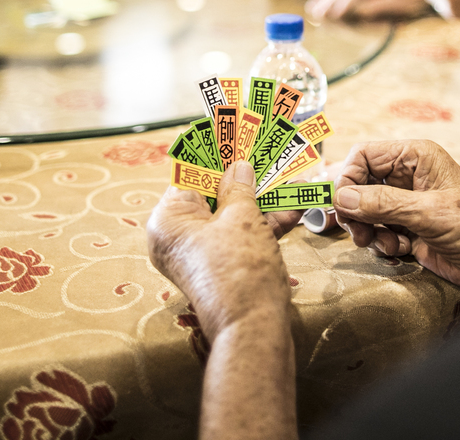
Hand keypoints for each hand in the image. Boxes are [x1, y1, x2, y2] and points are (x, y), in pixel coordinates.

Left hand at [147, 161, 291, 339]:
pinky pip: (237, 235)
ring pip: (228, 214)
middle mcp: (176, 236)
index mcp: (168, 219)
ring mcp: (197, 254)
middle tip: (263, 151)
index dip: (215, 149)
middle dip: (243, 175)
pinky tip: (291, 207)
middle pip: (210, 192)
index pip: (189, 171)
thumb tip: (237, 165)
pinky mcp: (219, 267)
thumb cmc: (240, 272)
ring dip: (259, 199)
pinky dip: (260, 223)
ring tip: (286, 177)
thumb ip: (238, 185)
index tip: (232, 129)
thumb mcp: (242, 217)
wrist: (253, 329)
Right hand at [334, 140, 459, 305]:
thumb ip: (383, 204)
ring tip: (385, 243)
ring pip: (365, 210)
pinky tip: (401, 249)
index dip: (348, 177)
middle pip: (360, 184)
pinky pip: (378, 231)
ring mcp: (407, 203)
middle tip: (359, 232)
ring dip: (369, 230)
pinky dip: (382, 242)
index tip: (342, 204)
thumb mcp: (429, 212)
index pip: (364, 155)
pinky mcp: (408, 228)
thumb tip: (342, 198)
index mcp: (416, 157)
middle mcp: (409, 176)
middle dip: (356, 209)